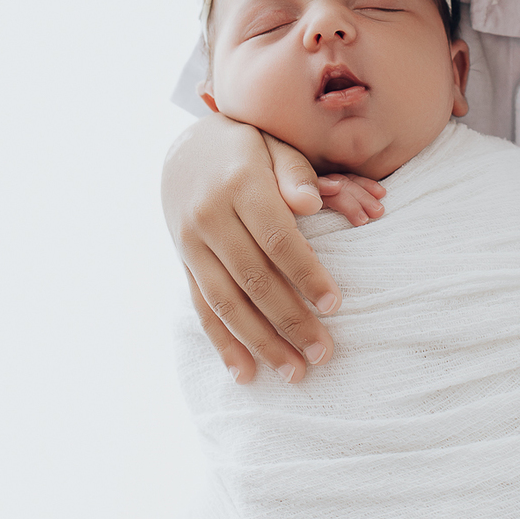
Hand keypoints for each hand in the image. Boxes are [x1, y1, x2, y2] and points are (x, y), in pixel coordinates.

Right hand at [161, 115, 383, 384]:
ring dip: (260, 343)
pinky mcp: (184, 264)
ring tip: (294, 373)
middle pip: (253, 279)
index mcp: (239, 184)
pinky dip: (222, 344)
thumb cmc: (249, 147)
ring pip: (226, 303)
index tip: (335, 304)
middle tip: (324, 353)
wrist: (187, 151)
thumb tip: (311, 204)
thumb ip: (295, 172)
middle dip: (290, 321)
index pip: (277, 238)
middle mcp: (210, 217)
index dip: (306, 273)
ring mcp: (191, 244)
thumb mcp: (273, 144)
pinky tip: (245, 373)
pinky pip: (201, 308)